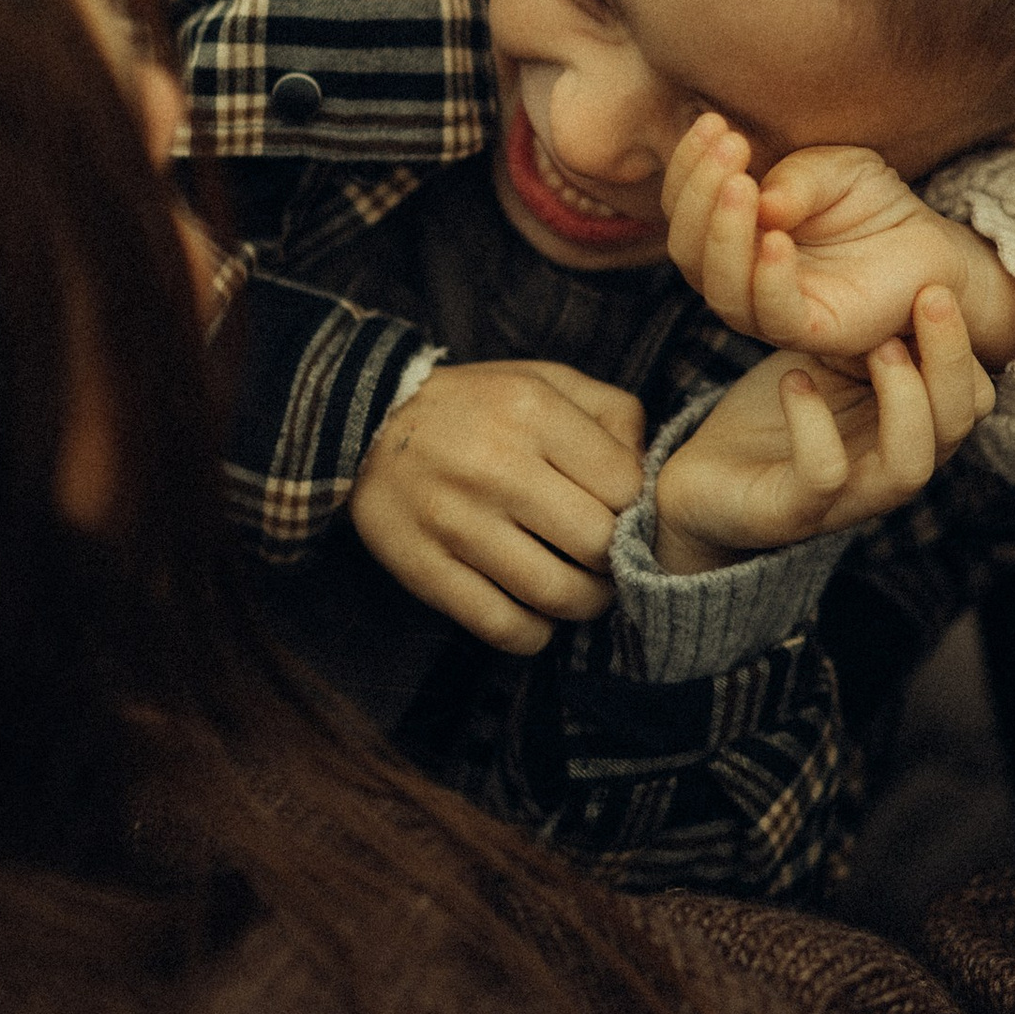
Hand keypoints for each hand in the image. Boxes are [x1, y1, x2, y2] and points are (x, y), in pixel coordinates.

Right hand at [349, 358, 645, 654]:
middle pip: (597, 544)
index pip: (626, 486)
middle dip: (616, 562)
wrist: (365, 423)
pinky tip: (537, 615)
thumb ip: (612, 414)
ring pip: (556, 594)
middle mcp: (496, 466)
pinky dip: (534, 633)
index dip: (637, 510)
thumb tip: (649, 475)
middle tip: (608, 561)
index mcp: (533, 411)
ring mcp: (457, 522)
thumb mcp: (546, 380)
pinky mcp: (425, 570)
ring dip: (584, 605)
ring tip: (582, 591)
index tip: (625, 516)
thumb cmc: (476, 406)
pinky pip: (502, 626)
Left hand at [653, 287, 995, 572]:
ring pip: (910, 465)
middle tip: (930, 295)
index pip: (974, 398)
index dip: (964, 346)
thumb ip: (872, 330)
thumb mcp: (832, 360)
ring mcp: (847, 498)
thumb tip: (911, 264)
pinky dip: (813, 425)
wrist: (704, 483)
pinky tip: (795, 379)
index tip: (935, 286)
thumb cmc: (777, 414)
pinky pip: (824, 475)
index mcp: (909, 430)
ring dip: (905, 400)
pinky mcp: (791, 513)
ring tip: (879, 345)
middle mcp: (891, 468)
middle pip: (957, 426)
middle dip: (951, 359)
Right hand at [661, 115, 1014, 368]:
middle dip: (700, 193)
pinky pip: (773, 313)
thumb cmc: (869, 205)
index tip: (712, 123)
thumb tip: (761, 201)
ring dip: (723, 232)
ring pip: (719, 286)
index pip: (686, 207)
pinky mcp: (811, 331)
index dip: (689, 166)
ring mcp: (769, 309)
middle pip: (689, 248)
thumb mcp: (833, 171)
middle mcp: (739, 277)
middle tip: (731, 145)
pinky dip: (768, 277)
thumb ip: (797, 180)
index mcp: (731, 236)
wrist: (929, 245)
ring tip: (742, 184)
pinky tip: (776, 237)